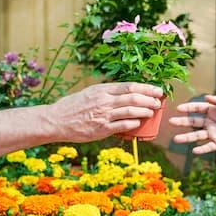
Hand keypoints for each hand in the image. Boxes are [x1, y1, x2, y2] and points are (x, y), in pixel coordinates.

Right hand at [46, 82, 163, 142]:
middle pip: (134, 98)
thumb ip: (107, 92)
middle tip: (158, 102)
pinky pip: (123, 125)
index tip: (157, 90)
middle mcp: (104, 101)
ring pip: (131, 111)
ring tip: (152, 112)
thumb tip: (125, 93)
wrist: (57, 120)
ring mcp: (104, 115)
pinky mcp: (102, 129)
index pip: (130, 86)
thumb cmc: (73, 106)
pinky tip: (139, 123)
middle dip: (149, 100)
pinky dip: (133, 123)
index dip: (146, 88)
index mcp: (102, 89)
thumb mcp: (90, 92)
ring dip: (145, 111)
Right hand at [170, 94, 215, 154]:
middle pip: (193, 122)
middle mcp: (211, 121)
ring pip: (197, 136)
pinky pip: (208, 147)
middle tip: (171, 121)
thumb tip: (207, 97)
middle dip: (182, 122)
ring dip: (186, 138)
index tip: (179, 108)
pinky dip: (201, 149)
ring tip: (176, 139)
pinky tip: (194, 151)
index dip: (188, 108)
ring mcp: (214, 133)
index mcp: (213, 110)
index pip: (198, 108)